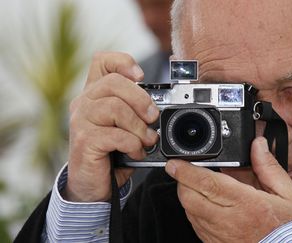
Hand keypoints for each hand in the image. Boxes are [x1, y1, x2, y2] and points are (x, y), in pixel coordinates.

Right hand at [64, 52, 158, 201]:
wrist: (91, 185)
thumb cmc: (111, 153)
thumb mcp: (125, 127)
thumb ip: (135, 112)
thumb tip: (161, 110)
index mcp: (95, 94)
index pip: (101, 61)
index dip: (123, 62)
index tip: (141, 77)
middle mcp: (84, 102)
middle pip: (114, 82)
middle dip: (141, 100)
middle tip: (153, 117)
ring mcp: (81, 120)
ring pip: (116, 108)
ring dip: (140, 127)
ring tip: (147, 140)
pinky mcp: (84, 140)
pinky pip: (116, 135)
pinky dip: (133, 144)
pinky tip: (136, 152)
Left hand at [165, 137, 291, 241]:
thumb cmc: (289, 228)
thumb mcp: (287, 193)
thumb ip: (269, 167)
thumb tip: (258, 145)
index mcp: (246, 204)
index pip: (208, 184)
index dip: (186, 171)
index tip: (175, 163)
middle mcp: (228, 221)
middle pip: (189, 198)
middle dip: (182, 181)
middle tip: (185, 171)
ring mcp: (218, 235)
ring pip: (189, 212)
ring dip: (187, 196)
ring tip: (199, 185)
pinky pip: (195, 225)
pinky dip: (194, 211)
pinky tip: (206, 204)